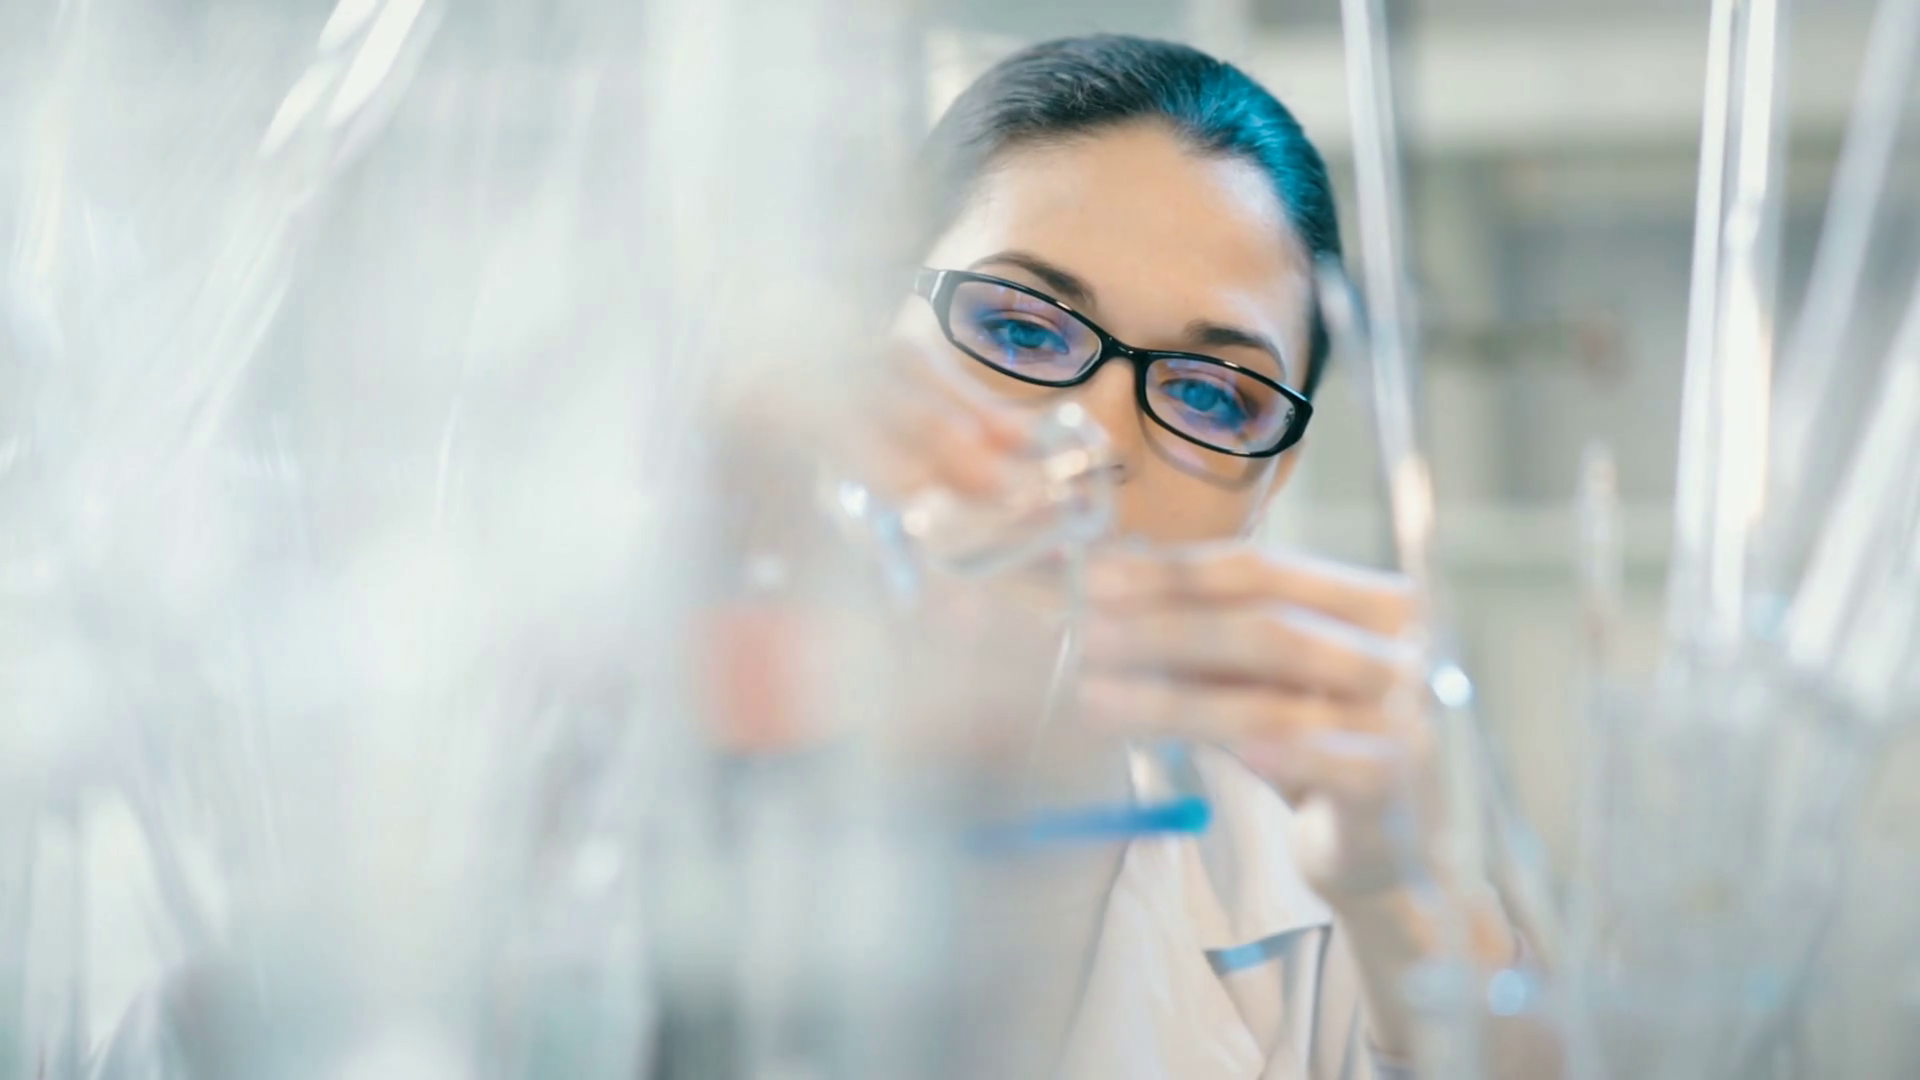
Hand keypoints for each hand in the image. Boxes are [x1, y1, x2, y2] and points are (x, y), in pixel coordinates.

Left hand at [1075, 542, 1432, 902]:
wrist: (1391, 848)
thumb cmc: (1320, 747)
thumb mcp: (1267, 682)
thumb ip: (1212, 642)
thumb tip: (1110, 595)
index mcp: (1374, 602)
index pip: (1262, 572)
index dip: (1174, 573)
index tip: (1099, 578)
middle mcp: (1401, 651)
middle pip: (1266, 628)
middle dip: (1164, 629)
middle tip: (1089, 637)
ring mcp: (1407, 720)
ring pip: (1275, 702)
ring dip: (1175, 701)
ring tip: (1098, 699)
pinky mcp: (1397, 787)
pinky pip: (1336, 766)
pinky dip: (1286, 754)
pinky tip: (1236, 752)